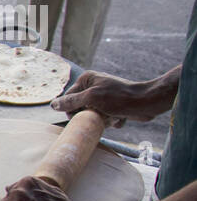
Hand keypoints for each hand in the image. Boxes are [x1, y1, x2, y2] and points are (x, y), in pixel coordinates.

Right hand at [51, 70, 166, 124]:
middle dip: (90, 115)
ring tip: (113, 116)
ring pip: (92, 115)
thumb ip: (71, 101)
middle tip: (102, 114)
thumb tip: (53, 104)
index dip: (74, 109)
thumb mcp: (91, 98)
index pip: (68, 98)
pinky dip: (110, 121)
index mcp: (87, 79)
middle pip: (80, 108)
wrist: (147, 103)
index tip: (83, 114)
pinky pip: (104, 118)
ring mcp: (104, 97)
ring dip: (102, 120)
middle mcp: (94, 86)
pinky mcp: (113, 106)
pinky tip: (119, 117)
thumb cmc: (120, 98)